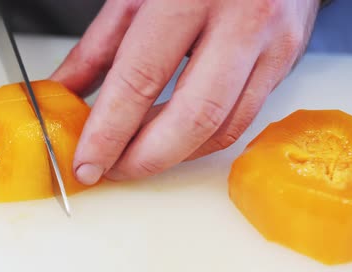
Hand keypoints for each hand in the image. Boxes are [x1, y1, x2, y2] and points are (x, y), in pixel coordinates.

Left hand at [51, 0, 319, 184]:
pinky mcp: (286, 63)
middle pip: (193, 118)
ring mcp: (273, 45)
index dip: (109, 132)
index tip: (87, 163)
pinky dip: (200, 141)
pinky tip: (173, 140)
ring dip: (173, 156)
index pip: (141, 79)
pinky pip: (242, 121)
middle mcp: (242, 20)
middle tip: (113, 170)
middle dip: (146, 159)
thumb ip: (98, 48)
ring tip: (137, 157)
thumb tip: (65, 94)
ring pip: (222, 128)